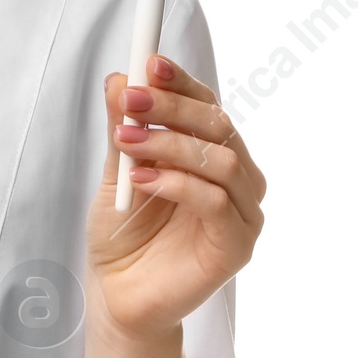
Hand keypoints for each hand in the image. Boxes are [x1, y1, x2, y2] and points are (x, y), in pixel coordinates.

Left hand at [85, 54, 265, 338]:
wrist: (117, 296)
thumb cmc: (123, 234)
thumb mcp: (116, 172)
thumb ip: (123, 128)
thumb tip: (120, 79)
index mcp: (212, 155)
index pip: (207, 105)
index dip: (181, 81)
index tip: (149, 61)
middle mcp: (236, 179)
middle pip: (218, 126)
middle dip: (173, 106)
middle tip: (132, 99)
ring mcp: (241, 213)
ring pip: (221, 160)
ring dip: (170, 143)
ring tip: (126, 141)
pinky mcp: (236, 245)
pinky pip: (215, 202)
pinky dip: (177, 183)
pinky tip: (141, 179)